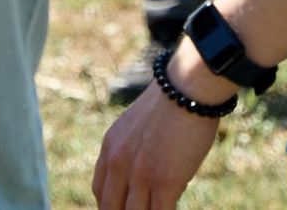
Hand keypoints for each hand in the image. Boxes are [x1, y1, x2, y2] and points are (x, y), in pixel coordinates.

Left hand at [93, 74, 220, 209]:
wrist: (186, 89)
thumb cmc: (170, 105)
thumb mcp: (135, 126)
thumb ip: (130, 151)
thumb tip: (139, 178)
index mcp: (110, 148)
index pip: (99, 191)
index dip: (110, 207)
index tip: (122, 209)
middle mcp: (118, 162)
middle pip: (111, 207)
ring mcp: (140, 173)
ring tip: (156, 207)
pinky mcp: (165, 181)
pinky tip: (171, 208)